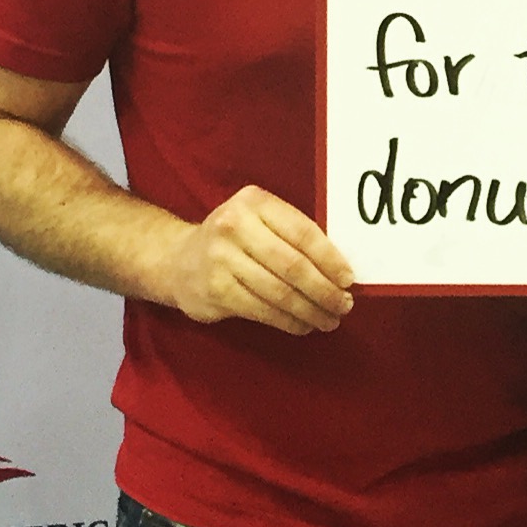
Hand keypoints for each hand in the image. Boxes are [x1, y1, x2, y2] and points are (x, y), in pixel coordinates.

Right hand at [159, 185, 356, 334]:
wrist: (177, 259)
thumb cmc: (236, 240)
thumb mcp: (261, 222)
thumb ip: (294, 236)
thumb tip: (341, 270)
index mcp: (254, 202)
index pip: (303, 232)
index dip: (330, 259)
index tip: (349, 279)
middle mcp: (234, 225)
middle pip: (292, 265)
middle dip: (324, 290)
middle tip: (344, 305)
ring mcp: (221, 258)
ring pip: (279, 292)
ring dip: (310, 310)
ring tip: (329, 320)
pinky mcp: (215, 289)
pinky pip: (262, 310)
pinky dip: (288, 321)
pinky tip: (303, 325)